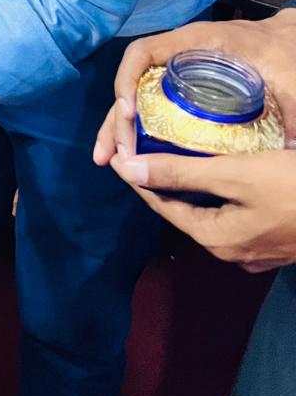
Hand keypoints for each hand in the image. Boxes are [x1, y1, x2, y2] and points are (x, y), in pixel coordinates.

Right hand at [94, 11, 295, 167]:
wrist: (295, 43)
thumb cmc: (287, 54)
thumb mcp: (289, 82)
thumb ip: (291, 111)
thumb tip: (288, 150)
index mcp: (196, 44)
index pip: (143, 53)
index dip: (127, 81)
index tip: (128, 115)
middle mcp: (179, 56)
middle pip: (133, 83)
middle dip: (115, 119)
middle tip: (108, 157)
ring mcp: (179, 73)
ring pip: (139, 97)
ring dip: (119, 127)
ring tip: (106, 160)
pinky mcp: (186, 89)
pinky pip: (153, 104)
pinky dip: (139, 128)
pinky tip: (136, 154)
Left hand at [112, 149, 295, 270]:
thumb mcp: (236, 174)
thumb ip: (181, 172)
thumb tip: (127, 169)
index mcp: (217, 239)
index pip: (162, 205)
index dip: (138, 177)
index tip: (118, 150)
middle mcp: (233, 250)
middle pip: (186, 209)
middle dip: (163, 179)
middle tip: (144, 145)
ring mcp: (258, 248)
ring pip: (212, 211)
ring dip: (192, 184)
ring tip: (174, 150)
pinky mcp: (278, 237)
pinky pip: (236, 213)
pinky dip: (221, 191)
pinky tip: (220, 169)